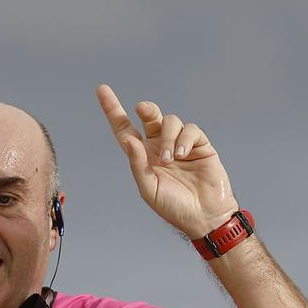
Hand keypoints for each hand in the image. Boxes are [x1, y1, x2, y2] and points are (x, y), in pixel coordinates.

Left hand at [97, 84, 240, 238]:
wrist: (205, 217)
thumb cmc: (175, 207)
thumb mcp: (149, 189)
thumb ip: (138, 164)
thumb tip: (128, 141)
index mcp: (143, 156)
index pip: (124, 129)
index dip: (113, 109)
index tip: (102, 90)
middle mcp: (160, 146)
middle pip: (149, 116)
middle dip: (146, 109)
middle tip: (142, 110)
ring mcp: (180, 144)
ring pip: (170, 121)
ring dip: (168, 137)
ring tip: (171, 159)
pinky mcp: (200, 145)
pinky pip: (190, 129)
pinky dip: (185, 139)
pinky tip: (183, 155)